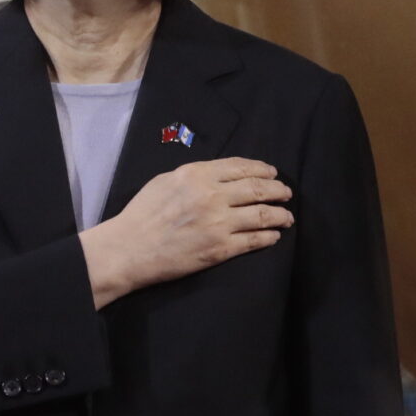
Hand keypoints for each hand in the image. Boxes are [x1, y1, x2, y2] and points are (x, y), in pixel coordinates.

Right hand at [79, 158, 291, 307]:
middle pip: (258, 189)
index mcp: (198, 174)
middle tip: (286, 194)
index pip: (241, 167)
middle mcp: (212, 195)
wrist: (129, 248)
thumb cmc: (142, 214)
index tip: (273, 173)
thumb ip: (195, 175)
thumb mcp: (166, 181)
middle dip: (278, 190)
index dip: (263, 169)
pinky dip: (269, 237)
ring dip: (280, 215)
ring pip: (262, 215)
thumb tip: (220, 175)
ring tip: (287, 216)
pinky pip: (254, 240)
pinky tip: (275, 236)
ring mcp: (219, 223)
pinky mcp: (221, 248)